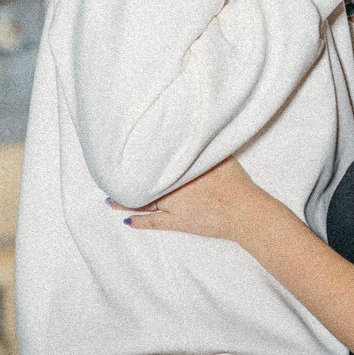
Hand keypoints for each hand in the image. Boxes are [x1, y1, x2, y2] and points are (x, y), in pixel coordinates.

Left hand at [114, 157, 258, 241]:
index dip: (139, 159)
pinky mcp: (177, 222)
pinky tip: (127, 220)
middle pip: (145, 181)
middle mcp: (174, 184)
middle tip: (109, 176)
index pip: (155, 161)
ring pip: (143, 201)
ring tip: (109, 199)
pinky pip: (153, 222)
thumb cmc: (237, 184)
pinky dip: (139, 221)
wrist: (245, 211)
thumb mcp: (223, 157)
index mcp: (183, 168)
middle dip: (127, 179)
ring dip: (125, 200)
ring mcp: (174, 204)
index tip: (125, 154)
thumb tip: (199, 132)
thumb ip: (205, 147)